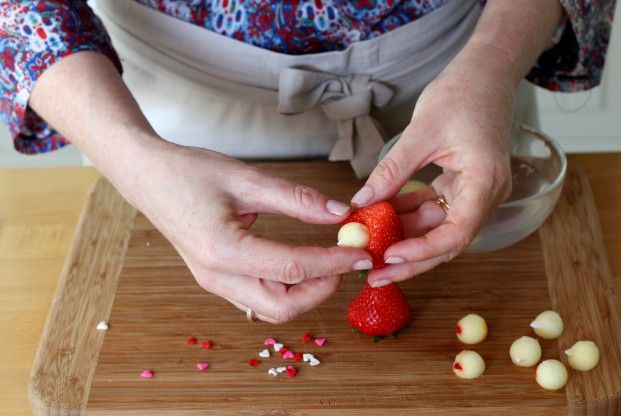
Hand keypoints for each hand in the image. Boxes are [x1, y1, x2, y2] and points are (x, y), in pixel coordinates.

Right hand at [129, 143, 371, 322]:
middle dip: (322, 289)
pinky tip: (302, 264)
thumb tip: (340, 214)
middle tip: (346, 260)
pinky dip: (287, 288)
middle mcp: (217, 277)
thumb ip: (297, 198)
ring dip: (306, 292)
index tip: (362, 251)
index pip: (293, 268)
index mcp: (222, 251)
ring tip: (329, 261)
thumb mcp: (247, 179)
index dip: (334, 262)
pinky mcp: (216, 280)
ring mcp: (214, 283)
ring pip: (272, 307)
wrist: (147, 178)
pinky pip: (258, 297)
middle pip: (283, 306)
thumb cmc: (190, 172)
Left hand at [351, 64, 514, 285]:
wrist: (485, 72)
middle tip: (374, 274)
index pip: (457, 234)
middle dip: (409, 259)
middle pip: (446, 241)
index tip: (388, 257)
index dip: (422, 251)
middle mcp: (484, 194)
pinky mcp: (460, 184)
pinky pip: (432, 209)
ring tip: (369, 247)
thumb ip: (392, 172)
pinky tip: (378, 216)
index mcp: (485, 182)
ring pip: (436, 227)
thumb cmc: (463, 93)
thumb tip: (361, 202)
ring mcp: (473, 191)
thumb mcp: (422, 133)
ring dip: (403, 236)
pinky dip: (406, 214)